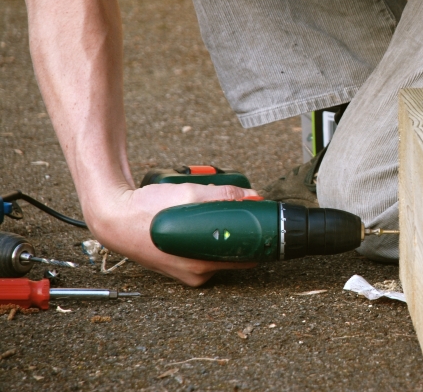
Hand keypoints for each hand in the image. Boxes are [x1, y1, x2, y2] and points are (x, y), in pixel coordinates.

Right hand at [85, 183, 258, 285]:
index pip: (247, 257)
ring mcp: (185, 270)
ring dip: (219, 229)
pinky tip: (196, 218)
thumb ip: (223, 195)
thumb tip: (250, 195)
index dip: (258, 238)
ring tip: (208, 209)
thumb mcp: (189, 196)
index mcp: (202, 266)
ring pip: (216, 248)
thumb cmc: (145, 212)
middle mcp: (195, 273)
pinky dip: (203, 233)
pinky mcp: (177, 262)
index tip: (264, 222)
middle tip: (235, 207)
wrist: (112, 217)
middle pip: (232, 251)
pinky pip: (200, 248)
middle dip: (237, 229)